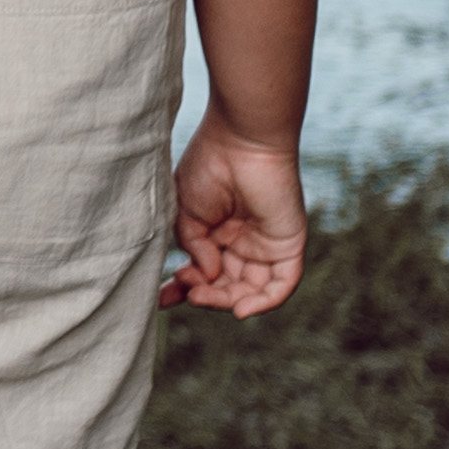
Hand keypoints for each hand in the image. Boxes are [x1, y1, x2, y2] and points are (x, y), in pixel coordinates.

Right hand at [160, 114, 301, 315]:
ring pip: (250, 291)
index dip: (182, 289)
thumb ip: (194, 247)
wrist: (240, 139)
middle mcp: (242, 243)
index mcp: (217, 235)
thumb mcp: (186, 212)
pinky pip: (282, 285)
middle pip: (226, 287)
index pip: (203, 273)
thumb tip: (206, 276)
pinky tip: (240, 309)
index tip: (160, 299)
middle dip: (203, 294)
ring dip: (226, 301)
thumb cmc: (209, 166)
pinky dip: (264, 302)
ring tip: (201, 294)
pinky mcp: (288, 244)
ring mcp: (266, 245)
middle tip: (184, 286)